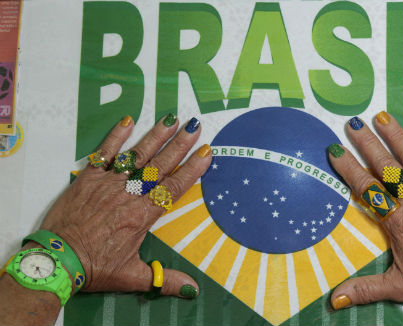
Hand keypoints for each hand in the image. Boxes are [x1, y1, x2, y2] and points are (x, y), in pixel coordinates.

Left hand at [39, 115, 210, 297]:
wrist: (58, 259)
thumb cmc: (95, 267)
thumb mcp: (133, 276)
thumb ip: (165, 279)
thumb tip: (193, 290)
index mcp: (143, 214)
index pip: (174, 186)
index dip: (192, 169)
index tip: (206, 152)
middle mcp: (130, 194)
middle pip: (160, 164)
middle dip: (179, 144)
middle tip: (195, 126)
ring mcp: (109, 182)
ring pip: (137, 155)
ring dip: (155, 136)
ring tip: (171, 119)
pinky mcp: (88, 178)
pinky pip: (104, 153)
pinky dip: (116, 136)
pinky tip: (128, 121)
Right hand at [329, 113, 402, 307]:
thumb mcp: (399, 286)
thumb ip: (365, 288)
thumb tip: (335, 300)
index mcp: (396, 218)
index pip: (366, 188)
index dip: (348, 168)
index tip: (334, 150)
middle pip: (385, 167)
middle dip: (367, 144)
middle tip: (353, 124)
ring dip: (396, 137)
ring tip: (382, 117)